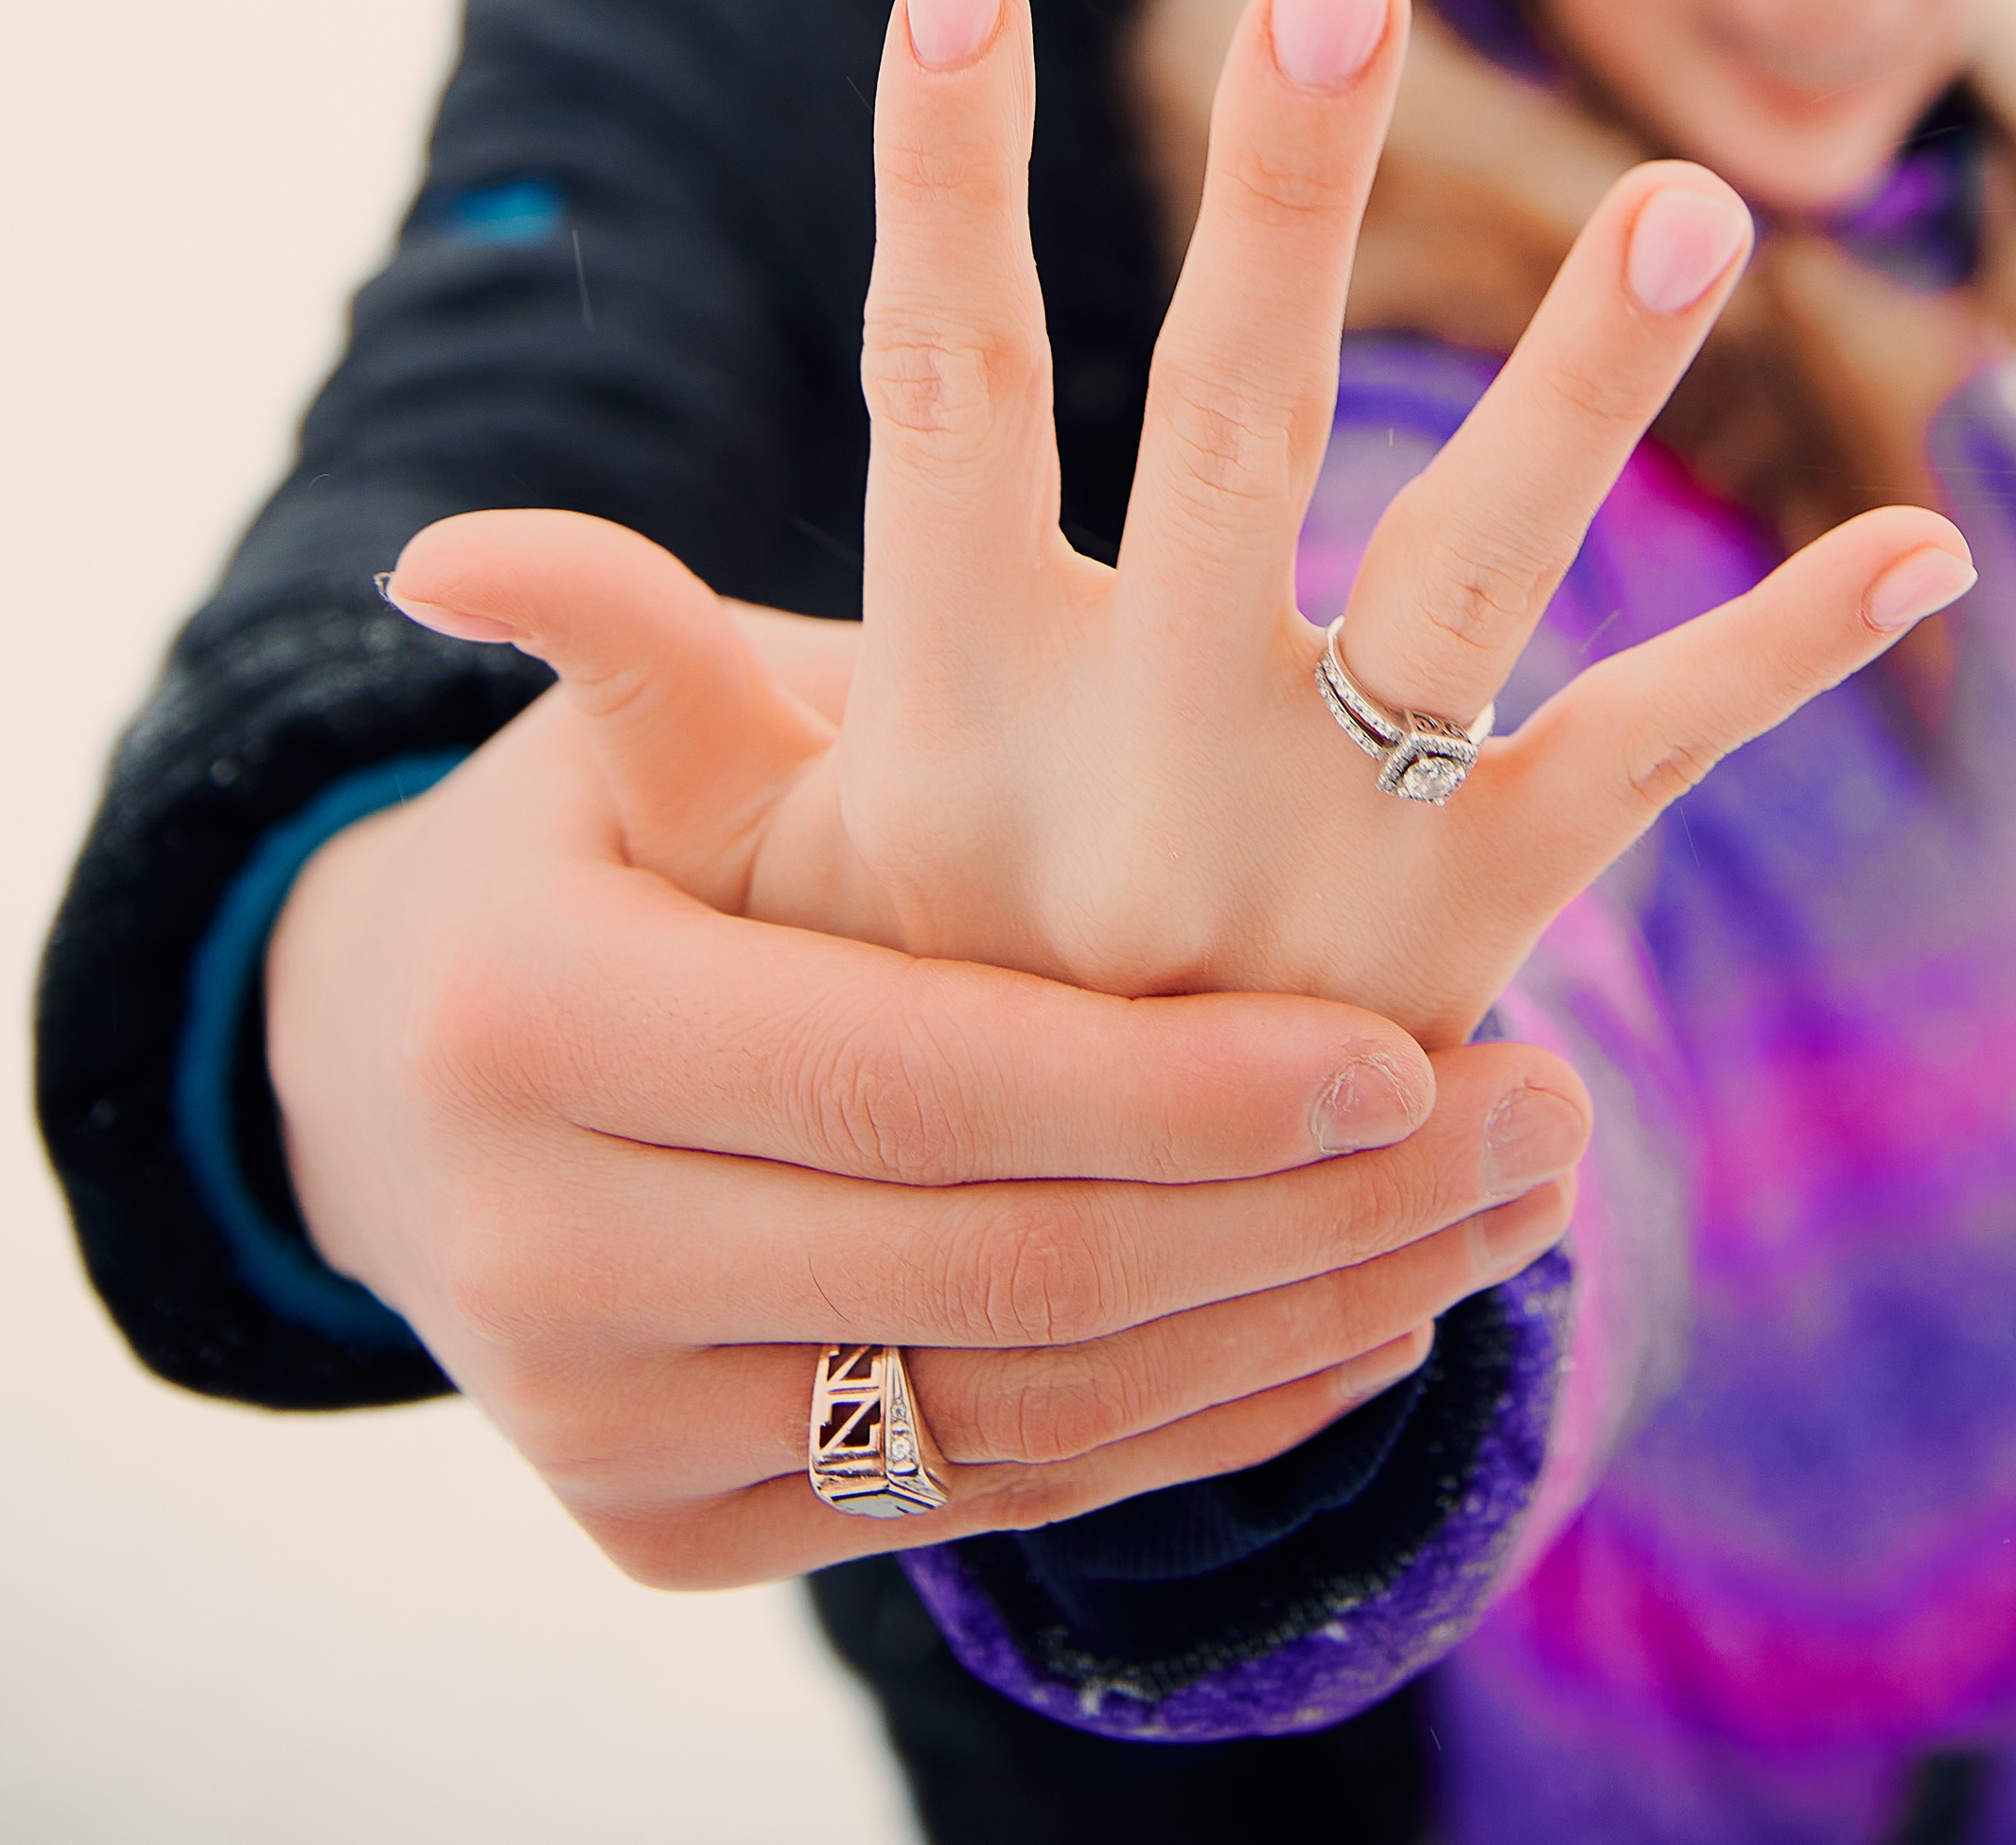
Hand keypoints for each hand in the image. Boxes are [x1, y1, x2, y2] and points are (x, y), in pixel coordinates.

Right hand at [265, 648, 1586, 1589]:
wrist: (403, 1096)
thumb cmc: (577, 851)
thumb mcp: (623, 749)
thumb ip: (638, 649)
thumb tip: (451, 549)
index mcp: (529, 1030)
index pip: (911, 1078)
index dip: (1169, 1083)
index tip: (1410, 1045)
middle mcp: (544, 1269)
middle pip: (1000, 1271)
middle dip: (1301, 1214)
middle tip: (1544, 1123)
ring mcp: (602, 1433)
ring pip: (1024, 1411)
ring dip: (1299, 1322)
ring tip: (1509, 1211)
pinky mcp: (667, 1535)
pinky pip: (988, 1494)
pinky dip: (1196, 1419)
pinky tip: (1367, 1319)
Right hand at [386, 0, 1973, 1051]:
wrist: (1055, 1297)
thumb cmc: (882, 987)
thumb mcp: (743, 860)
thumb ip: (647, 676)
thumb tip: (438, 554)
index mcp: (960, 719)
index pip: (938, 404)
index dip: (938, 191)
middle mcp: (1153, 768)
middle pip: (1228, 435)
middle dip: (1276, 206)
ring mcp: (1334, 849)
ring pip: (1474, 578)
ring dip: (1585, 386)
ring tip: (1691, 195)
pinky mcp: (1481, 927)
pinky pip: (1648, 769)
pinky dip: (1788, 658)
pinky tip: (1934, 544)